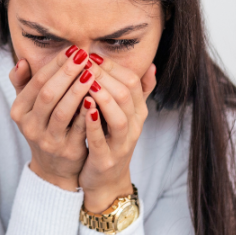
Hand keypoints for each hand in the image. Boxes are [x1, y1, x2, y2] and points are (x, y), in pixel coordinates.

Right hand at [9, 47, 92, 191]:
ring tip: (92, 72)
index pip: (37, 82)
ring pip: (63, 111)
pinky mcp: (67, 150)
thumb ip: (24, 84)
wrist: (53, 167)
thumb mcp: (29, 108)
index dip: (54, 64)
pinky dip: (89, 111)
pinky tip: (99, 96)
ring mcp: (48, 140)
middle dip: (67, 73)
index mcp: (19, 112)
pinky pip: (80, 128)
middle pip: (48, 94)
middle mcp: (30, 126)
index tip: (72, 49)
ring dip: (78, 89)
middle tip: (83, 55)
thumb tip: (22, 61)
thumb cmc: (44, 127)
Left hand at [79, 54, 156, 211]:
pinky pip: (100, 140)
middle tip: (84, 63)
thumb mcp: (125, 115)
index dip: (112, 66)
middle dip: (105, 76)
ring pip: (118, 117)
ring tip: (87, 82)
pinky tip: (83, 109)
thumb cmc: (111, 140)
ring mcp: (121, 144)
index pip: (132, 82)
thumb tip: (152, 66)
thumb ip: (138, 92)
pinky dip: (93, 124)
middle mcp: (133, 126)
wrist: (105, 180)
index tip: (91, 54)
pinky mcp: (105, 160)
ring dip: (103, 97)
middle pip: (126, 95)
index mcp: (137, 112)